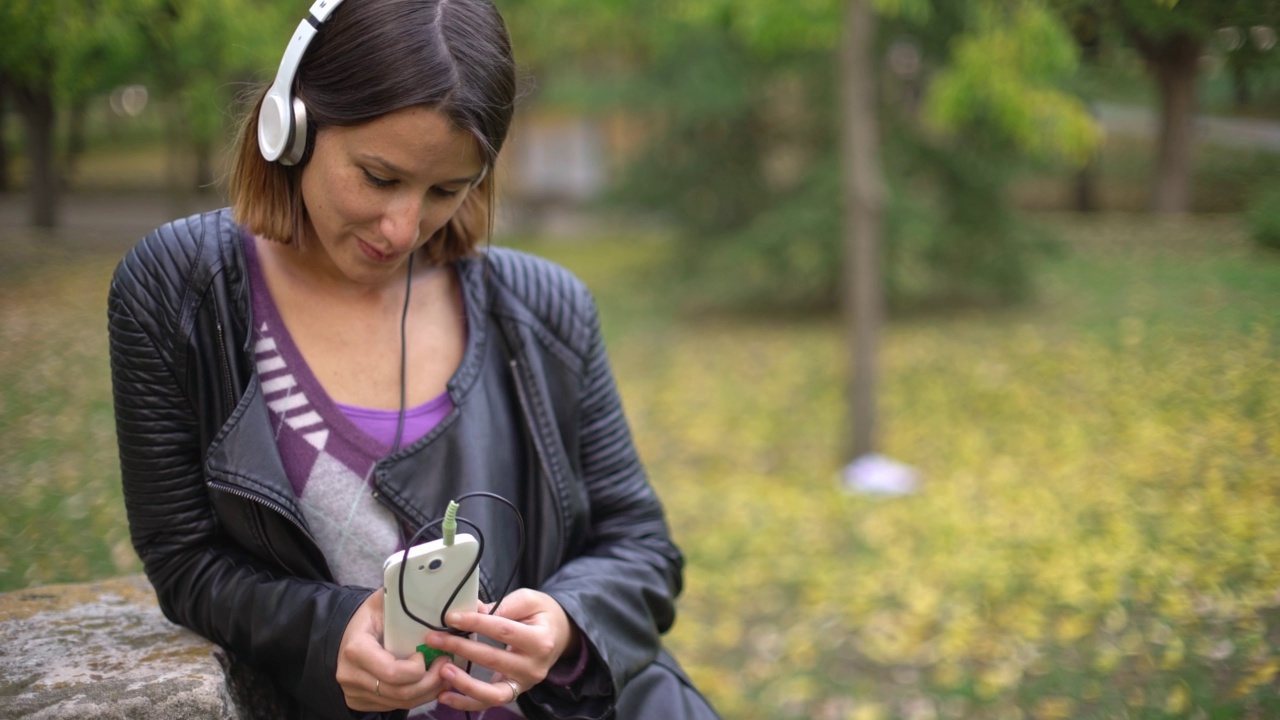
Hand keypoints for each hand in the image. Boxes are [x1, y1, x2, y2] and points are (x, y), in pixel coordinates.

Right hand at [336, 590, 453, 710]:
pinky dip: (416, 697)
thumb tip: (438, 594)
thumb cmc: (370, 616)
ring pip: (401, 703)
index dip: (417, 669)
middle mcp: (350, 675)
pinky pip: (394, 706)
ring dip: (428, 691)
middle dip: (431, 682)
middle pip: (401, 692)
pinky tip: (428, 683)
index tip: (427, 654)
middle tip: (447, 665)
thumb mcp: (383, 602)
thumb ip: (405, 600)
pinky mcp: (360, 702)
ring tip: (443, 674)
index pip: (393, 672)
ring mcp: (354, 693)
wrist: (346, 634)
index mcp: (356, 649)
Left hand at [425, 588, 579, 711]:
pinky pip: (489, 702)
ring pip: (492, 693)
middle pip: (492, 659)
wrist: (560, 636)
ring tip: (442, 670)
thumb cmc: (542, 615)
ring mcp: (524, 684)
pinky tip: (445, 696)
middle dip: (460, 647)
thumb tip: (470, 611)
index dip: (475, 623)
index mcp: (540, 640)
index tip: (451, 618)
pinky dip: (466, 702)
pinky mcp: (514, 692)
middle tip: (434, 639)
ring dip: (464, 683)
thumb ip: (502, 606)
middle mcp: (534, 667)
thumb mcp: (529, 601)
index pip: (502, 631)